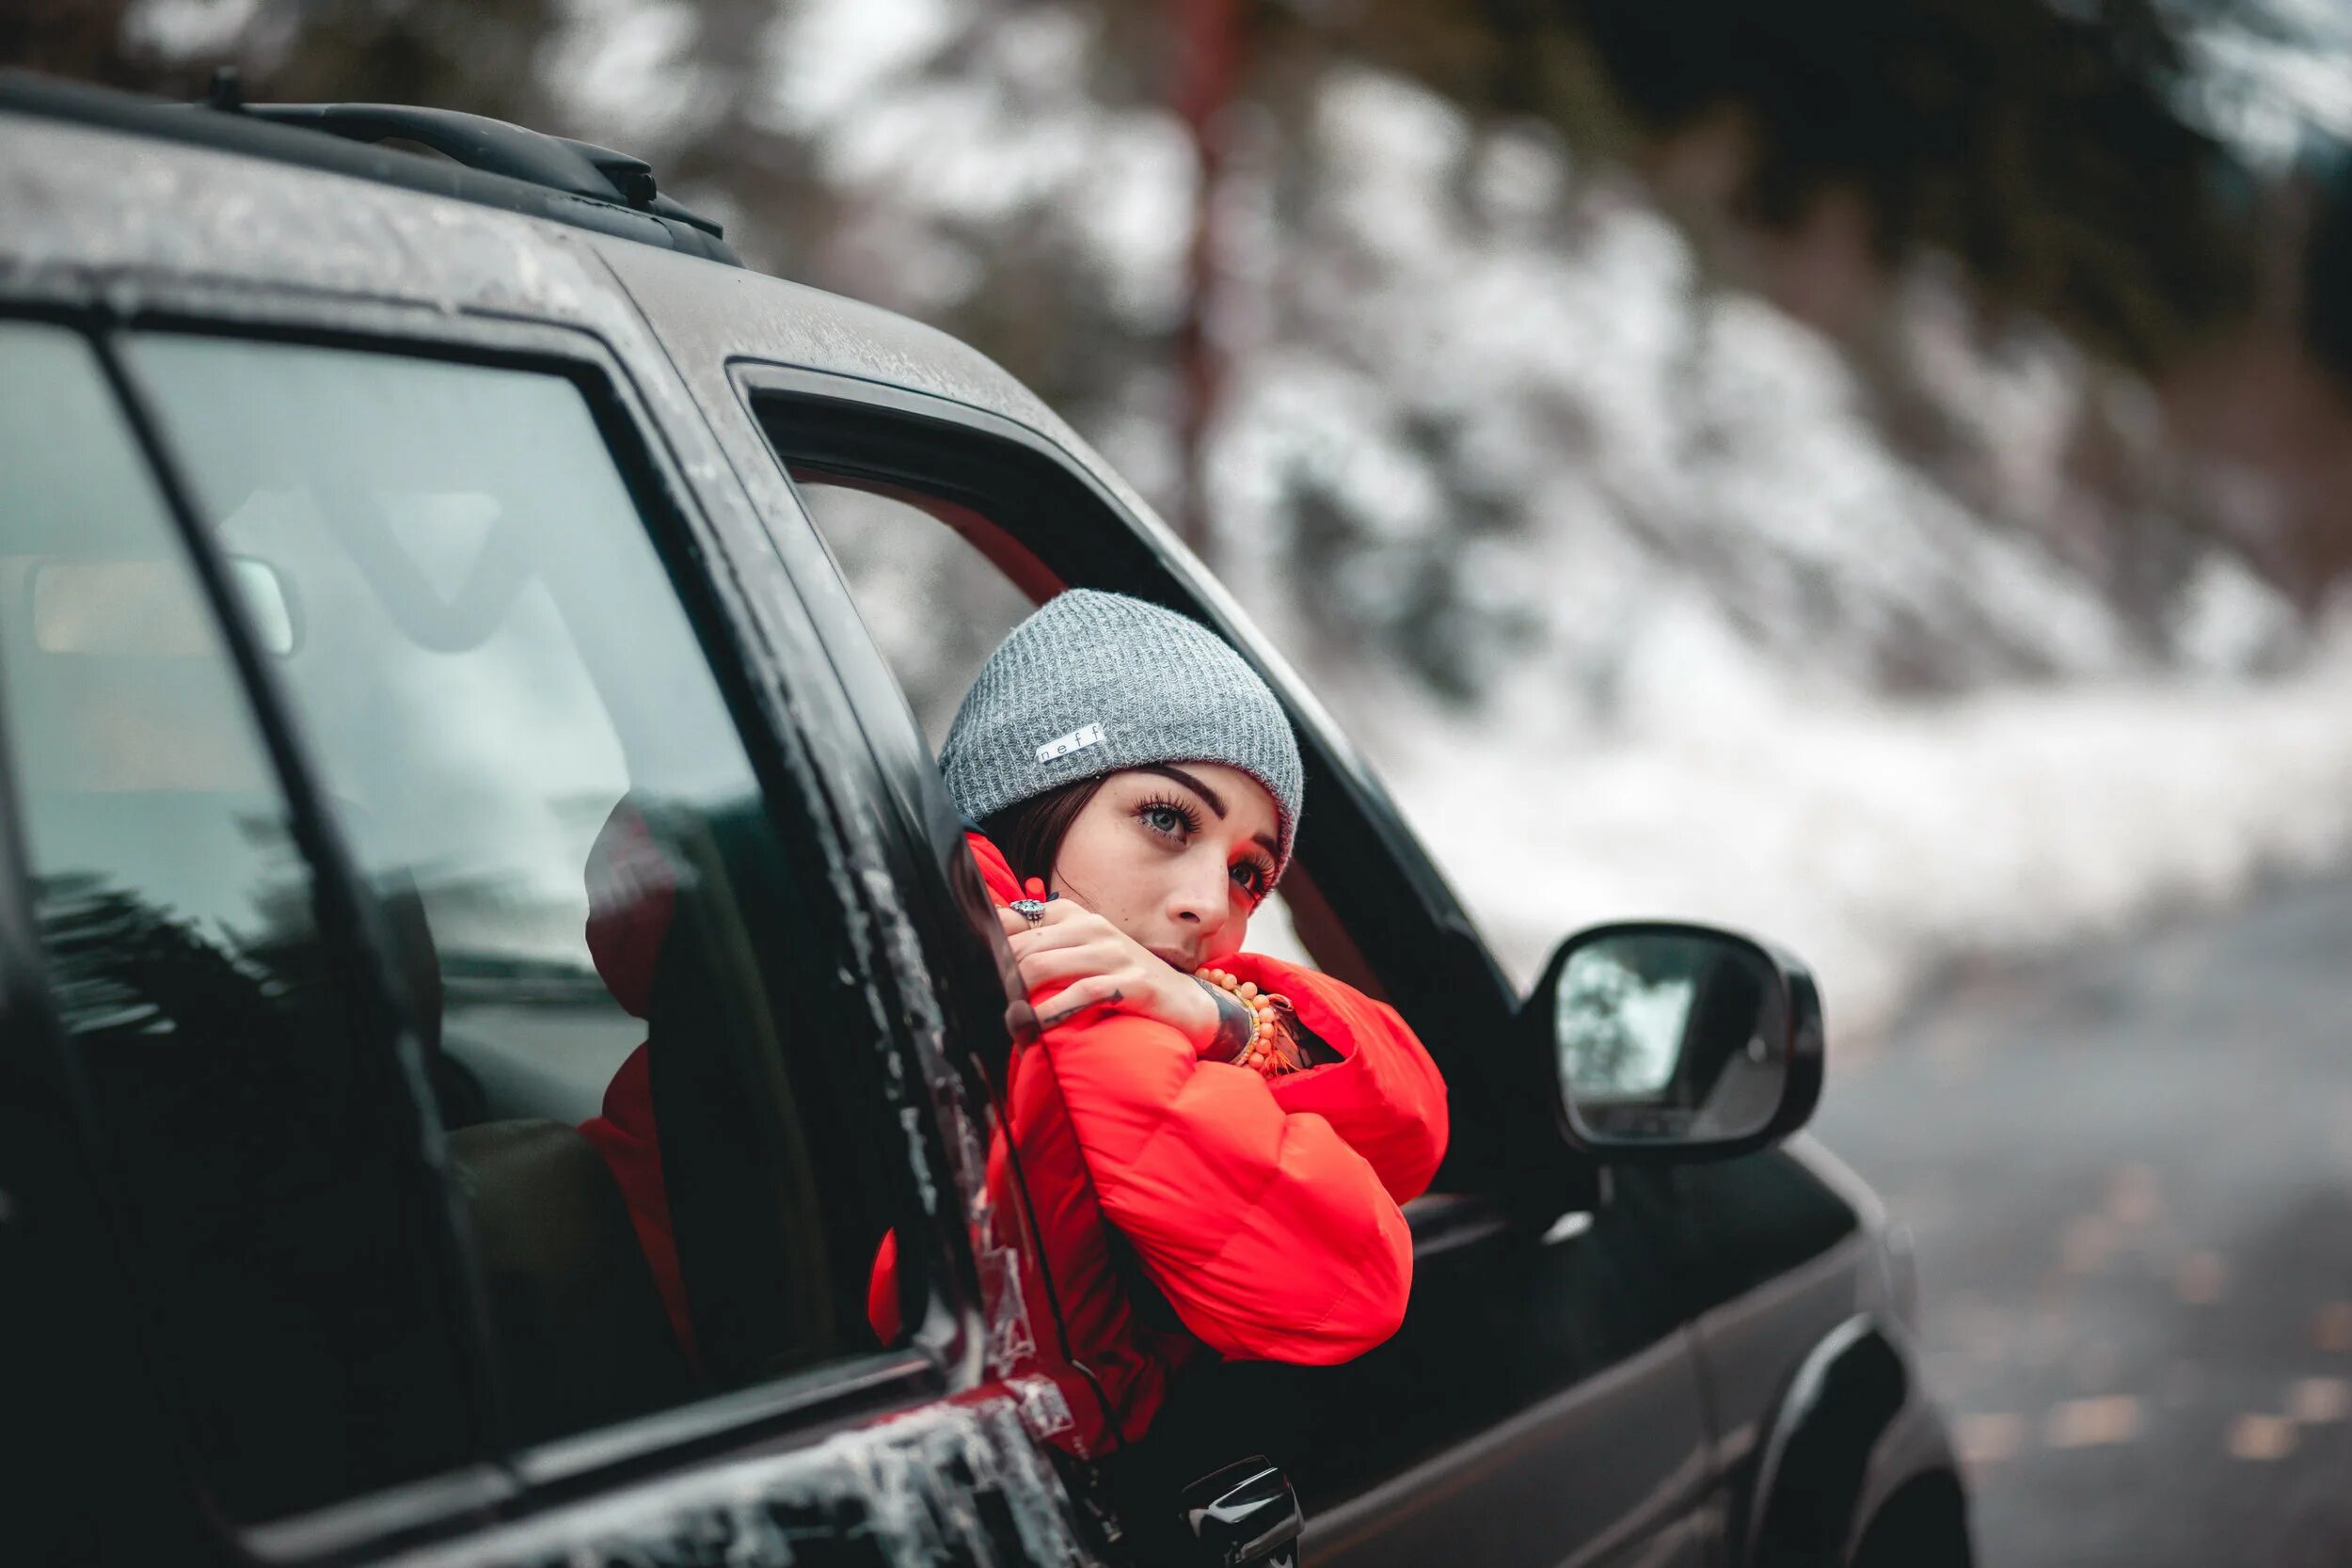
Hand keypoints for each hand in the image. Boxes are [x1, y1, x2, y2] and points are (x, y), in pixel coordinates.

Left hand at [996, 900, 1220, 1045]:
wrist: (1185, 1003)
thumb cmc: (1124, 980)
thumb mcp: (1081, 956)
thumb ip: (1040, 949)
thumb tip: (988, 954)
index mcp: (1072, 916)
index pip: (1013, 920)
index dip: (984, 945)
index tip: (965, 971)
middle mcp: (1090, 927)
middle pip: (1021, 947)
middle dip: (995, 977)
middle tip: (978, 1005)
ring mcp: (1111, 952)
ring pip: (1042, 966)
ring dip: (1014, 997)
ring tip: (1001, 1021)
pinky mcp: (1129, 981)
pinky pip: (1078, 994)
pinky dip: (1049, 1015)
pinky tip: (1033, 1031)